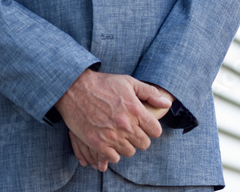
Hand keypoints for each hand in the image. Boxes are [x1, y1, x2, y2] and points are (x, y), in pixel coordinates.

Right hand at [55, 69, 170, 164]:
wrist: (72, 88)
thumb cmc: (101, 83)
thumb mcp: (127, 82)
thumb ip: (150, 93)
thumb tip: (167, 104)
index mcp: (135, 110)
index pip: (155, 131)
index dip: (150, 128)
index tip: (142, 125)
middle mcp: (126, 124)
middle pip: (144, 144)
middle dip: (138, 138)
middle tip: (128, 130)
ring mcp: (111, 135)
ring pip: (129, 152)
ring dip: (125, 145)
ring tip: (117, 135)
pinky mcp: (97, 143)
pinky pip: (114, 158)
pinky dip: (112, 153)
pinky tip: (108, 142)